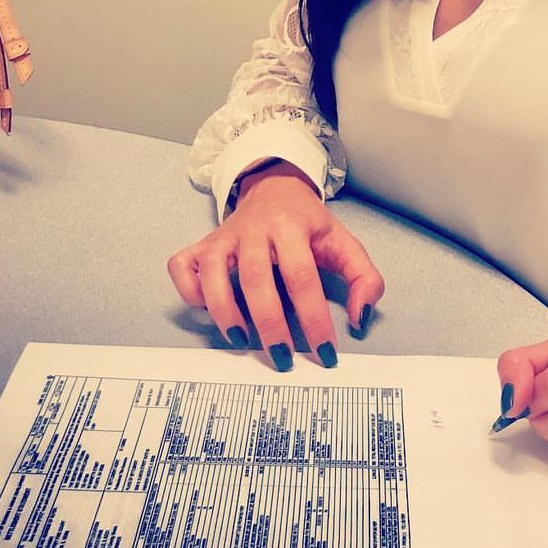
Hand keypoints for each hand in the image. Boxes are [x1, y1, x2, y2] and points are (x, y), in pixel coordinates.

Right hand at [167, 162, 383, 370]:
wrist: (276, 188)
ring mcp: (225, 236)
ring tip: (242, 341)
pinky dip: (190, 290)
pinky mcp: (203, 244)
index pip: (302, 277)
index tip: (324, 353)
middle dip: (270, 324)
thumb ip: (364, 278)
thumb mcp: (343, 243)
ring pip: (214, 274)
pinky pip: (183, 266)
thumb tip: (359, 318)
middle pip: (257, 279)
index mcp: (292, 226)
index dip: (313, 318)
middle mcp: (254, 229)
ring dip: (225, 312)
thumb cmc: (308, 224)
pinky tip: (207, 308)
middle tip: (283, 359)